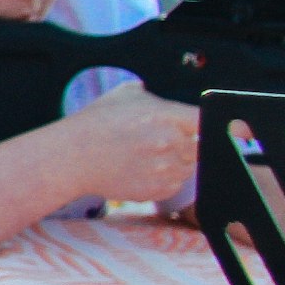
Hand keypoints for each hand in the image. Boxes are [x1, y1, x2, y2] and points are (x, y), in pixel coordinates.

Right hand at [58, 82, 198, 203]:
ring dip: (174, 164)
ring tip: (146, 158)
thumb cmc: (95, 123)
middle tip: (158, 144)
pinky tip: (140, 170)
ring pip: (187, 168)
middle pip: (199, 148)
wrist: (73, 157)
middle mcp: (171, 142)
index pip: (206, 122)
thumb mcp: (123, 95)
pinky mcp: (157, 189)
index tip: (211, 130)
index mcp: (168, 116)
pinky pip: (173, 185)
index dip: (209, 126)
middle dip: (183, 145)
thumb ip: (151, 96)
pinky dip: (162, 180)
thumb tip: (159, 98)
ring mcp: (165, 168)